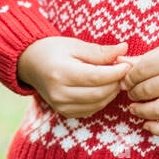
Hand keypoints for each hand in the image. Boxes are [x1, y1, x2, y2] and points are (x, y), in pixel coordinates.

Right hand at [16, 37, 130, 118]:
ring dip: (111, 92)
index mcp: (61, 73)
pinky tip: (103, 87)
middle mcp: (60, 93)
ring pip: (98, 104)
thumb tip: (124, 49)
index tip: (127, 64)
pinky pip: (92, 110)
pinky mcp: (65, 113)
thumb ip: (100, 51)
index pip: (96, 77)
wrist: (31, 64)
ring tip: (114, 78)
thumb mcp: (75, 45)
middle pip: (99, 93)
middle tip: (124, 71)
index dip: (116, 72)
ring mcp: (61, 106)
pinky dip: (102, 99)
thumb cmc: (53, 50)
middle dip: (116, 83)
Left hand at [116, 33, 158, 136]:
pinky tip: (146, 125)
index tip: (125, 79)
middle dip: (132, 92)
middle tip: (129, 91)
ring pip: (157, 110)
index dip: (128, 77)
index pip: (141, 71)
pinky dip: (157, 129)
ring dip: (140, 110)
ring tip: (133, 107)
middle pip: (147, 91)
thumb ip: (145, 58)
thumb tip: (119, 62)